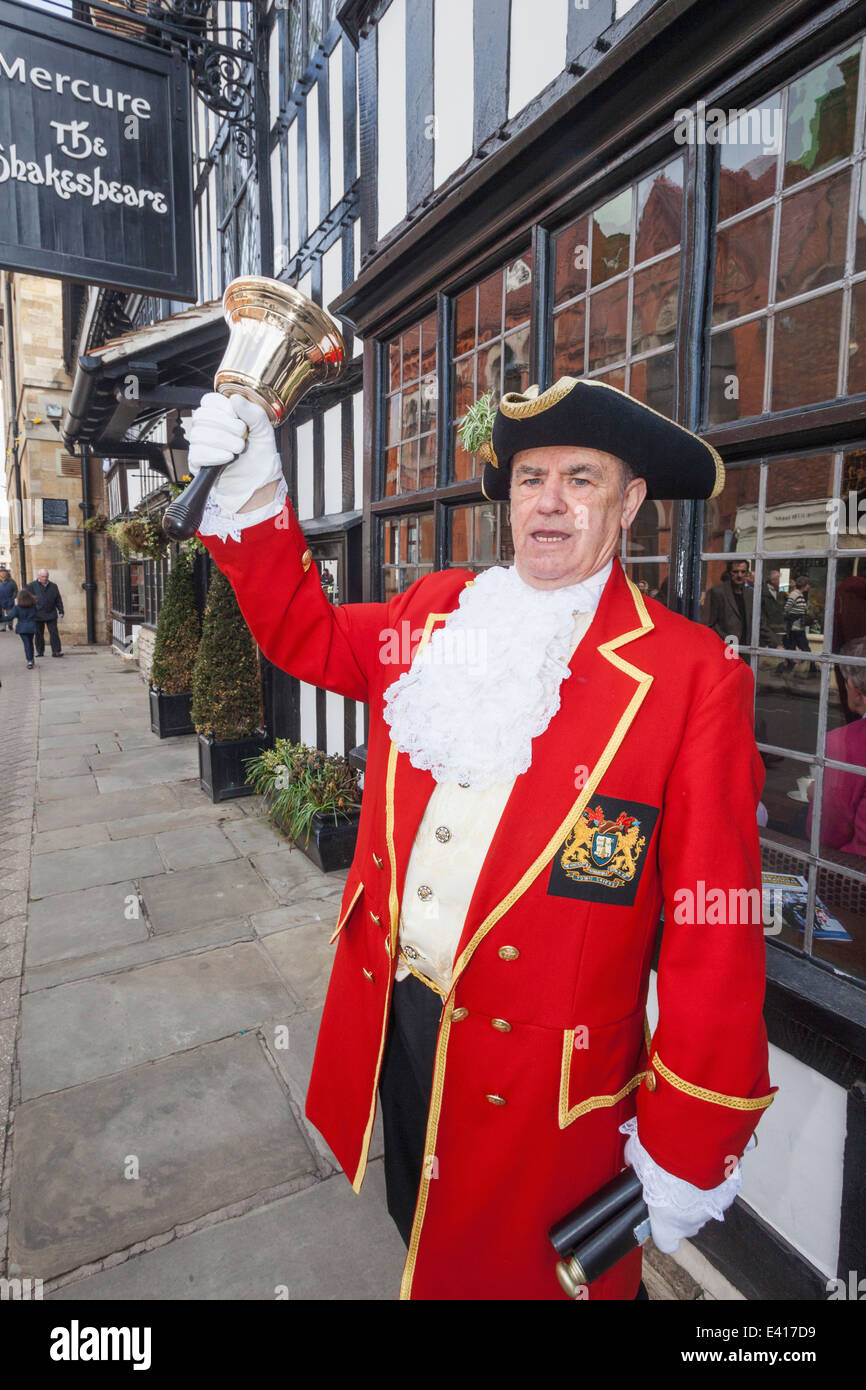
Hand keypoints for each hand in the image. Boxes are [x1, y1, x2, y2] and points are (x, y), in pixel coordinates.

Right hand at [183, 392, 281, 513]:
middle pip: (202, 416)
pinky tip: (227, 458)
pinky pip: (197, 453)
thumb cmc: (260, 457)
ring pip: (199, 434)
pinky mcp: (197, 463)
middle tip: (242, 437)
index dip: (222, 407)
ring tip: (238, 450)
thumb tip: (235, 398)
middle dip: (226, 426)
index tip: (237, 417)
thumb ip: (253, 412)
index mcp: (222, 416)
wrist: (258, 483)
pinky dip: (215, 455)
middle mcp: (208, 428)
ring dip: (223, 441)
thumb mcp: (264, 431)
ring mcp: (200, 445)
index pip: (209, 401)